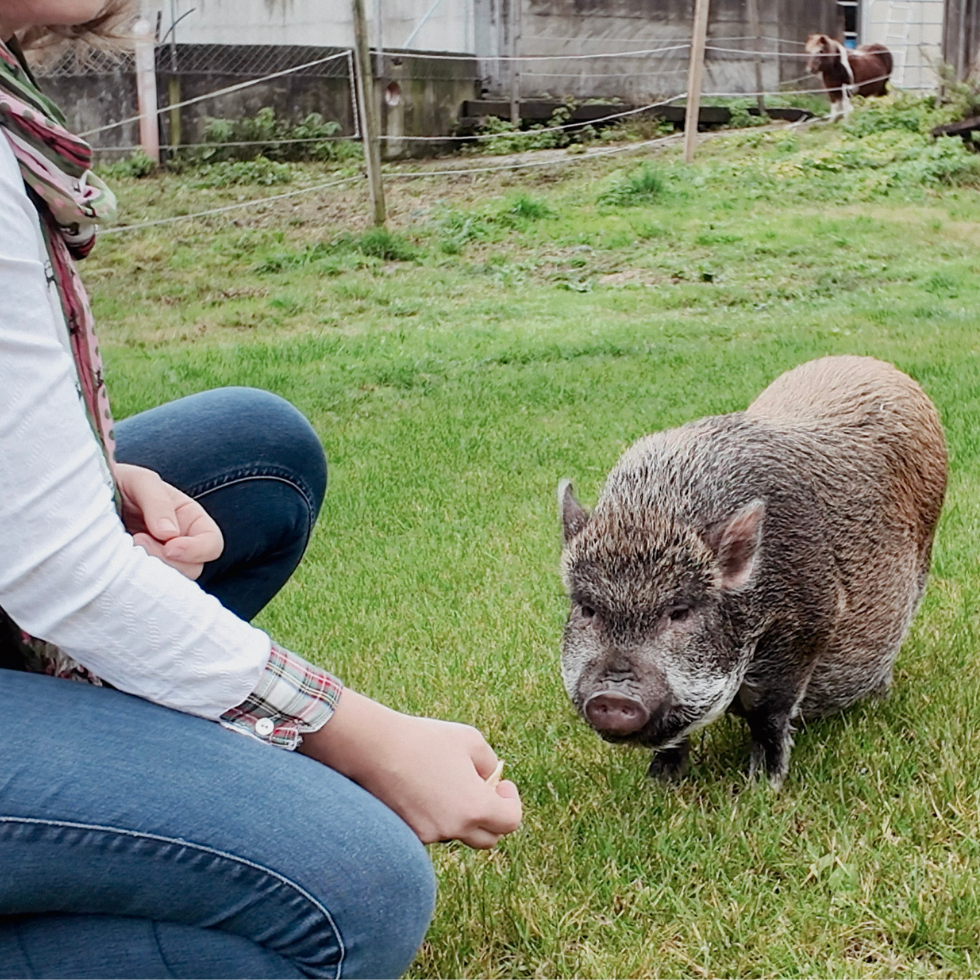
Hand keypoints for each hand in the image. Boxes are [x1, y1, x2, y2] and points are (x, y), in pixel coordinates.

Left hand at [116, 463, 223, 579]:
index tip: (170, 545)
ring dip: (149, 568)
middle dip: (166, 560)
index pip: (212, 544)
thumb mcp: (140, 481)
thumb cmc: (119, 482)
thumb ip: (157, 502)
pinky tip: (119, 561)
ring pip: (170, 581)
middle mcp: (180, 544)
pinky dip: (135, 578)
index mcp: (190, 521)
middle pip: (193, 568)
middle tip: (137, 541)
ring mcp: (159, 562)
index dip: (197, 549)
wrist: (84, 496)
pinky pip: (146, 587)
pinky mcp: (139, 575)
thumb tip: (169, 535)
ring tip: (126, 547)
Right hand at [300, 689, 522, 848]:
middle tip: (482, 791)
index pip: (510, 822)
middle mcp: (454, 828)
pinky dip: (434, 815)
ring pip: (456, 831)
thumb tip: (490, 779)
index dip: (510, 802)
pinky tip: (421, 788)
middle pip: (487, 838)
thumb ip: (489, 763)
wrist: (375, 748)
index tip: (501, 784)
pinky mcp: (407, 835)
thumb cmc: (425, 739)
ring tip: (444, 781)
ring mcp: (429, 835)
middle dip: (491, 817)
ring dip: (460, 814)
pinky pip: (432, 830)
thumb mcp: (470, 740)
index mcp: (475, 807)